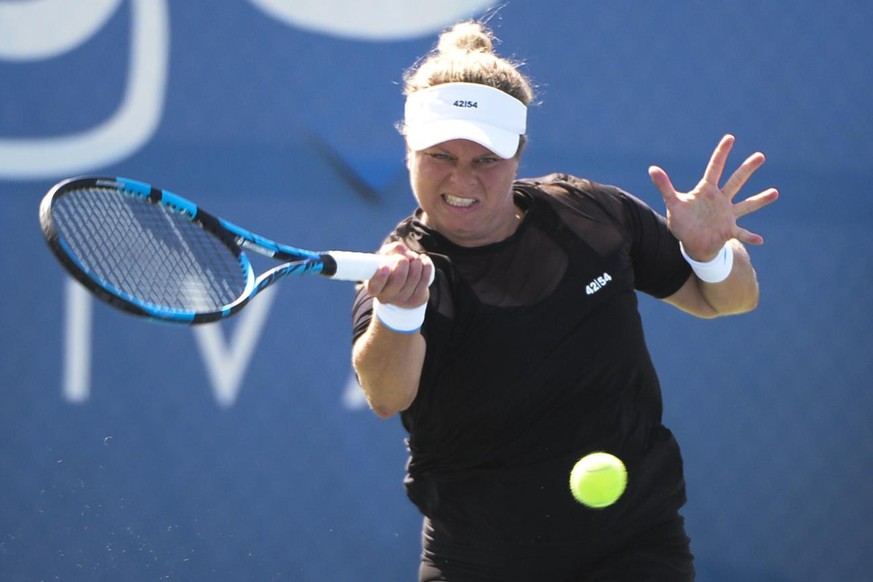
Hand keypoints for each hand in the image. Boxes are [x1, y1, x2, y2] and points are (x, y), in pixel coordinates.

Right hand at [364, 242, 432, 307]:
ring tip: (415, 258)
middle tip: (403, 257)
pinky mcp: (417, 299)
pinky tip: (424, 261)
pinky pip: (425, 280)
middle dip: (403, 263)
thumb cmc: (391, 267)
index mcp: (374, 288)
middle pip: (398, 280)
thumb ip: (391, 250)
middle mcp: (387, 297)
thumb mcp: (386, 256)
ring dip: (416, 262)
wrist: (404, 285)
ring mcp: (403, 300)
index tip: (385, 266)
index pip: (374, 287)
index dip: (380, 277)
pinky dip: (426, 266)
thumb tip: (405, 252)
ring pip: (413, 277)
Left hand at [648, 134, 778, 260]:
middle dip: (747, 169)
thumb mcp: (673, 203)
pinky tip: (760, 240)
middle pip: (735, 181)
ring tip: (774, 192)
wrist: (692, 242)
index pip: (714, 168)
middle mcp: (720, 200)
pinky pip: (741, 234)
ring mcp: (727, 214)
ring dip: (759, 200)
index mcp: (707, 191)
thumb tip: (652, 168)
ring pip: (746, 205)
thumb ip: (664, 187)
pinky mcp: (729, 230)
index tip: (730, 137)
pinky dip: (750, 237)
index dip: (721, 153)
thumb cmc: (683, 222)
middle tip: (760, 156)